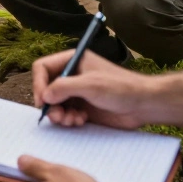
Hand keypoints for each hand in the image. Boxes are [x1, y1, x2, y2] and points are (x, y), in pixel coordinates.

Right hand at [32, 49, 148, 128]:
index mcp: (73, 60)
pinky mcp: (83, 107)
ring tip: (71, 120)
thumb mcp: (91, 85)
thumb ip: (64, 87)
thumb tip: (44, 96)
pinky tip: (81, 121)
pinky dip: (68, 120)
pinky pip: (65, 114)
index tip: (42, 101)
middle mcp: (72, 75)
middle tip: (57, 116)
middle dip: (50, 104)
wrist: (144, 105)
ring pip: (54, 104)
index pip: (43, 68)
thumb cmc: (121, 88)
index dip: (38, 84)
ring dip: (59, 114)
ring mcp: (77, 92)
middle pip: (46, 88)